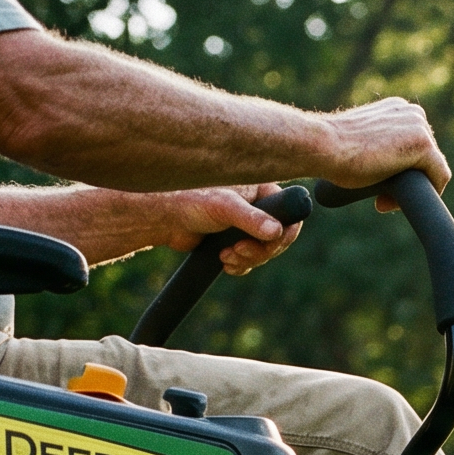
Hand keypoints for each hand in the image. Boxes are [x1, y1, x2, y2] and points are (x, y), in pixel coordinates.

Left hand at [159, 183, 301, 274]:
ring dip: (248, 260)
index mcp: (261, 190)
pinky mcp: (237, 239)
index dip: (284, 234)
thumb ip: (251, 218)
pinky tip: (224, 262)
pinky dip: (241, 264)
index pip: (290, 215)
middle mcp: (259, 206)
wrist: (163, 218)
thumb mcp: (223, 207)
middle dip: (260, 251)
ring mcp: (249, 224)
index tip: (268, 243)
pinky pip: (252, 259)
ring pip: (265, 251)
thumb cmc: (189, 201)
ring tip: (226, 257)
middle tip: (239, 251)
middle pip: (279, 238)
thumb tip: (276, 231)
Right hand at [320, 97, 451, 207]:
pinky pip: (440, 177)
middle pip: (427, 158)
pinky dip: (421, 194)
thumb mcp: (362, 140)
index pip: (417, 146)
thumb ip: (381, 144)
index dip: (402, 171)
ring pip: (433, 169)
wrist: (323, 146)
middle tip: (379, 199)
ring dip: (410, 189)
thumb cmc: (333, 148)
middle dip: (407, 181)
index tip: (379, 187)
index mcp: (397, 109)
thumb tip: (389, 160)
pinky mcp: (424, 145)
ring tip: (381, 200)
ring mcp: (420, 127)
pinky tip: (390, 201)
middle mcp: (412, 113)